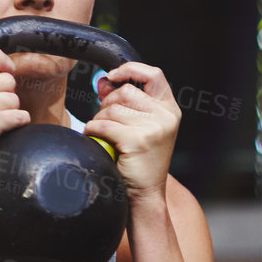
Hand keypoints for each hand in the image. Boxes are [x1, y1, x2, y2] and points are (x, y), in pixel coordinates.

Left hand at [87, 63, 178, 199]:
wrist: (144, 192)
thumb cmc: (138, 159)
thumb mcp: (136, 126)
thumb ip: (122, 102)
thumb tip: (103, 80)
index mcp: (169, 109)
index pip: (154, 75)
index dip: (130, 69)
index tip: (111, 75)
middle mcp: (166, 115)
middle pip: (124, 92)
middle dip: (106, 105)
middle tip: (106, 123)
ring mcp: (154, 128)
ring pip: (111, 109)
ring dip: (98, 121)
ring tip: (104, 136)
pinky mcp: (138, 140)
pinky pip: (103, 125)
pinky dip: (93, 131)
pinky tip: (97, 140)